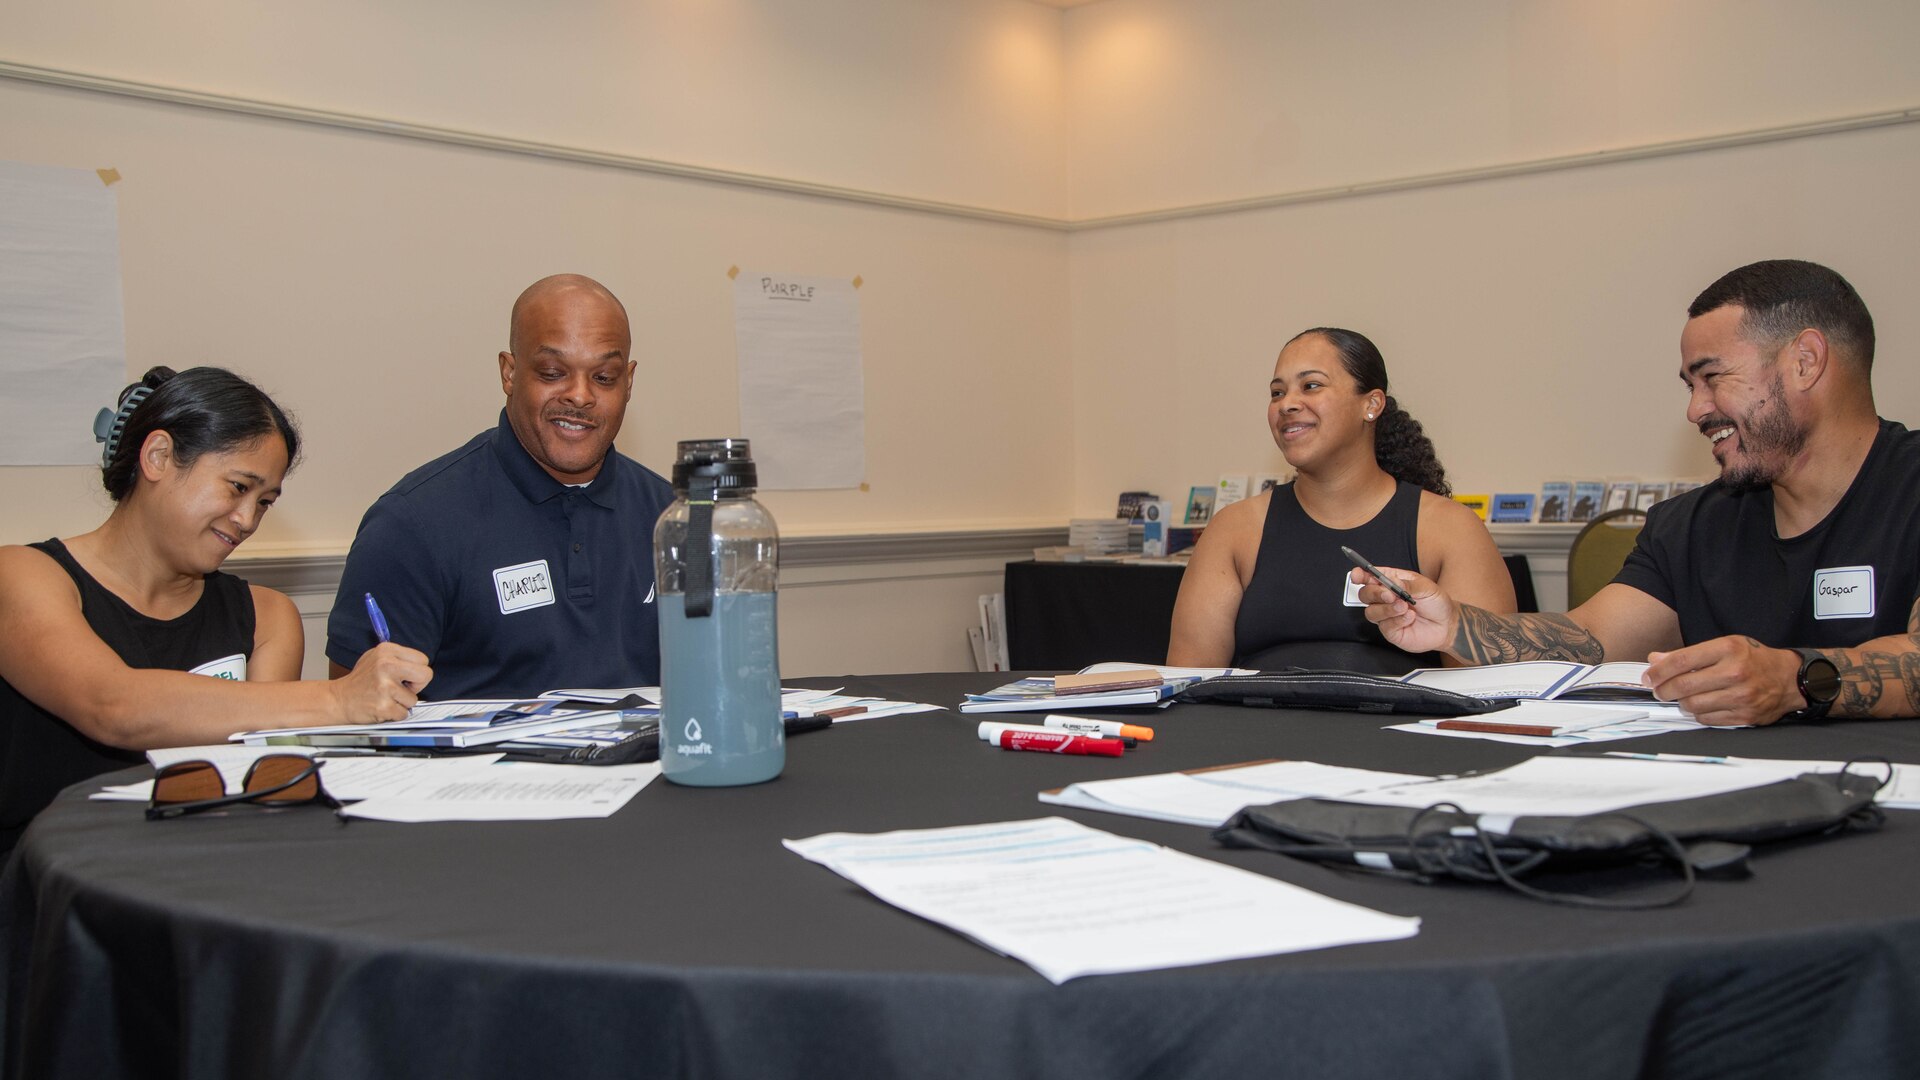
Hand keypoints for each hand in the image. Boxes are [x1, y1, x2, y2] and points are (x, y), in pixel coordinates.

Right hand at [331, 642, 432, 722]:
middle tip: (403, 688)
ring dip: (402, 702)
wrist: (339, 699)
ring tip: (385, 697)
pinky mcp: (383, 706)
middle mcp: (386, 665)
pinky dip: (395, 713)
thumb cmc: (361, 680)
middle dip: (418, 685)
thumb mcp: (376, 657)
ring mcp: (385, 687)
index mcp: (386, 650)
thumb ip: (399, 658)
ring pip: (414, 699)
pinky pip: (404, 713)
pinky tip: (381, 706)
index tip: (405, 676)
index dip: (417, 670)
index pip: (423, 659)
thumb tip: (420, 665)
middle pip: (426, 675)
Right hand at [1353, 566, 1457, 655]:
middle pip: (1365, 594)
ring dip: (1387, 609)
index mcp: (1391, 582)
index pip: (1369, 577)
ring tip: (1405, 607)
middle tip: (1390, 595)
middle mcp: (1385, 599)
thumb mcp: (1426, 587)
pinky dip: (1397, 620)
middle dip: (1375, 593)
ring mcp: (1386, 616)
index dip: (1360, 575)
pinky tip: (1410, 617)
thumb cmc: (1436, 602)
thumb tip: (1391, 583)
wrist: (1448, 624)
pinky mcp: (1391, 631)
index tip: (1357, 575)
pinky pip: (1384, 626)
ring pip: (1371, 612)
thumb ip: (1406, 584)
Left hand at [1643, 636, 1800, 726]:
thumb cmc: (1754, 660)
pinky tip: (1700, 706)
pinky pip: (1707, 719)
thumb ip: (1689, 654)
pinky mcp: (1745, 715)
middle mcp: (1734, 672)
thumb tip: (1656, 660)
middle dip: (1664, 690)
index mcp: (1728, 649)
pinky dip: (1698, 714)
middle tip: (1660, 691)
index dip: (1658, 671)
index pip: (1681, 661)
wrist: (1790, 679)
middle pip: (1684, 686)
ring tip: (1683, 698)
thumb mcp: (1724, 646)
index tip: (1648, 677)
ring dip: (1681, 704)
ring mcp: (1741, 696)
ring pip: (1693, 705)